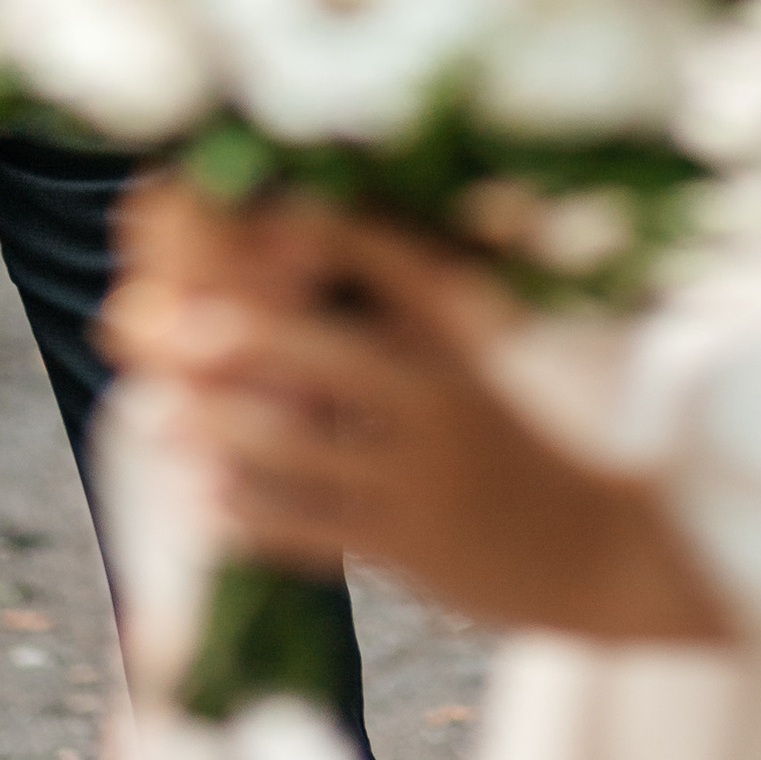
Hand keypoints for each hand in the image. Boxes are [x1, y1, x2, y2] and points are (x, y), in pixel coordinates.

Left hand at [105, 188, 732, 648]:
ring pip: (305, 453)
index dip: (331, 236)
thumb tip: (345, 241)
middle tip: (181, 323)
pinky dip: (253, 515)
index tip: (266, 210)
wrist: (601, 549)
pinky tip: (205, 499)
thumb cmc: (526, 440)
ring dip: (225, 433)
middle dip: (254, 339)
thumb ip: (422, 307)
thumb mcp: (490, 359)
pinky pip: (314, 530)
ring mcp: (423, 478)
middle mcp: (444, 401)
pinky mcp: (408, 546)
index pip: (397, 268)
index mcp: (466, 340)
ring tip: (159, 417)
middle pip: (335, 360)